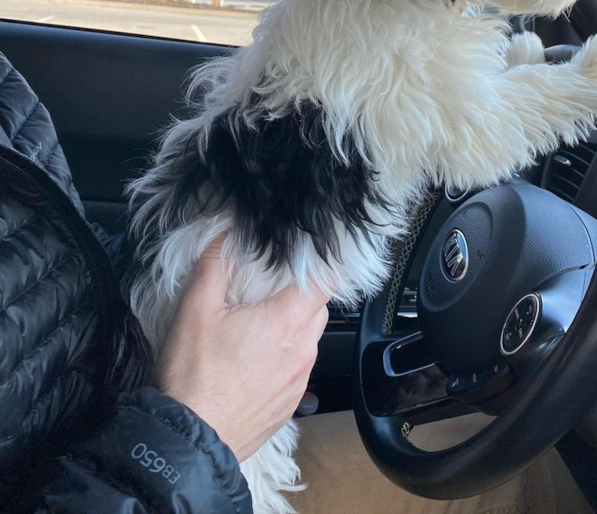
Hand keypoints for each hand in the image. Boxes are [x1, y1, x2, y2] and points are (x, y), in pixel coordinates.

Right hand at [155, 235, 328, 461]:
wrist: (189, 443)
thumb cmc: (193, 377)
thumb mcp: (195, 309)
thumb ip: (215, 264)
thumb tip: (225, 234)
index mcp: (287, 321)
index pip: (327, 280)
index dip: (319, 263)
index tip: (303, 256)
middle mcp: (303, 350)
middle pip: (318, 308)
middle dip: (300, 294)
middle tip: (269, 288)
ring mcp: (299, 380)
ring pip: (308, 339)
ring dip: (291, 326)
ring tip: (257, 324)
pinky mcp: (290, 404)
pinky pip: (297, 368)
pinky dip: (284, 357)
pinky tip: (253, 359)